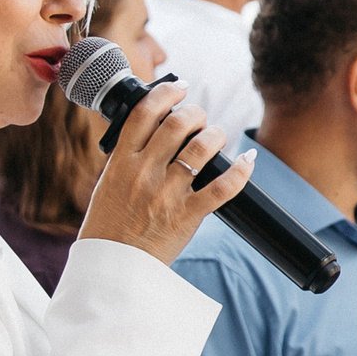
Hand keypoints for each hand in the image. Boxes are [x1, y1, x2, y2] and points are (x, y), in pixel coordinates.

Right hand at [79, 82, 252, 264]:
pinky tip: (247, 159)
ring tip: (217, 136)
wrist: (113, 266)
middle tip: (200, 118)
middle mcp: (144, 173)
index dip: (166, 93)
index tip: (179, 88)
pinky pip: (223, 186)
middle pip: (177, 124)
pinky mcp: (188, 215)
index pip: (144, 113)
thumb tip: (153, 131)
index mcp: (121, 162)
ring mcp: (167, 193)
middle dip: (195, 113)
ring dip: (216, 134)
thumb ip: (129, 158)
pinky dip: (241, 169)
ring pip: (202, 147)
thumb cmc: (110, 225)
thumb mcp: (108, 183)